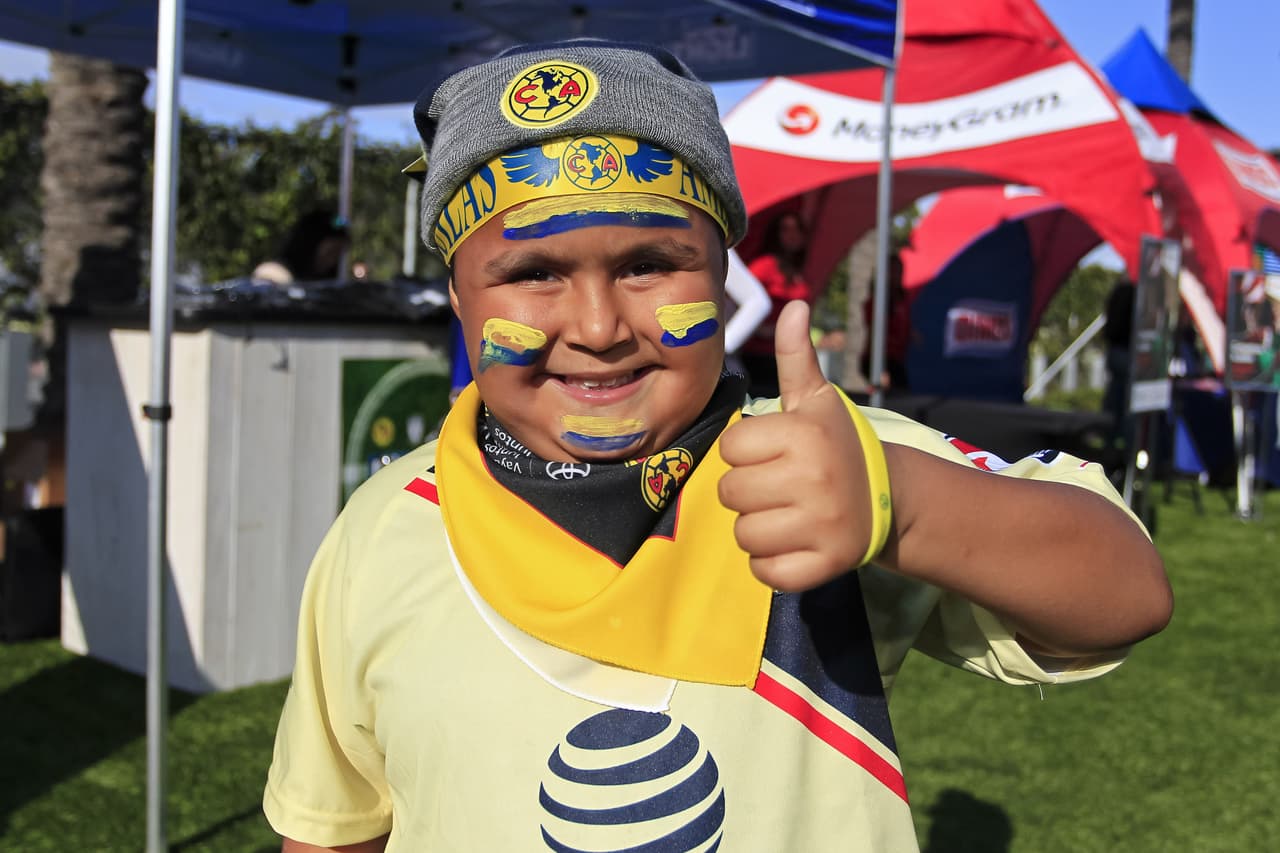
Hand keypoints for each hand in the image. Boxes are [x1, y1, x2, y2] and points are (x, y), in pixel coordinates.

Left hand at [719, 300, 873, 590]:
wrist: (893, 498)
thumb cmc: (839, 444)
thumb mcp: (819, 401)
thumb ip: (799, 358)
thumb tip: (794, 306)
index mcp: (803, 435)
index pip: (730, 449)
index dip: (747, 452)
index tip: (775, 453)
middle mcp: (812, 479)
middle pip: (730, 493)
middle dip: (749, 491)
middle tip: (782, 486)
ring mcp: (820, 526)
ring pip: (744, 535)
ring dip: (758, 528)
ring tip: (789, 515)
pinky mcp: (824, 566)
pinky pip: (764, 572)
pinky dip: (771, 564)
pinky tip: (794, 543)